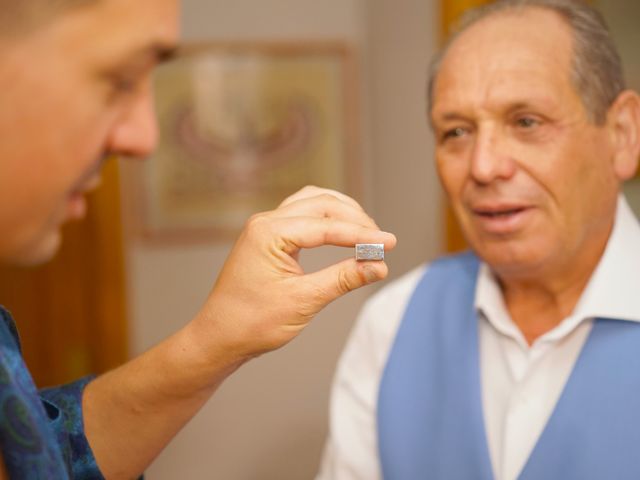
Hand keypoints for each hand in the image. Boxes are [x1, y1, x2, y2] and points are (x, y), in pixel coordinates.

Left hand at [192, 186, 396, 362]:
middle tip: (382, 242)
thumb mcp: (303, 301)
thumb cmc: (252, 322)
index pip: (327, 226)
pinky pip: (302, 214)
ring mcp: (265, 227)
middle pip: (322, 205)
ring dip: (342, 214)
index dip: (362, 234)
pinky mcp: (268, 236)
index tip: (391, 243)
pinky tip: (342, 230)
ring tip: (367, 233)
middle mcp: (266, 222)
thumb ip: (343, 279)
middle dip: (356, 220)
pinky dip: (327, 218)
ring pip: (313, 203)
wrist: (219, 336)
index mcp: (269, 233)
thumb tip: (379, 266)